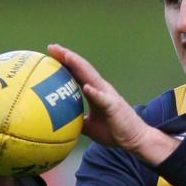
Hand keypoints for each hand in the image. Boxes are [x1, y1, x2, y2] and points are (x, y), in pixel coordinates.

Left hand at [47, 44, 178, 164]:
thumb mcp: (90, 126)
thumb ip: (76, 119)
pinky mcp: (115, 106)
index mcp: (95, 91)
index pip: (78, 72)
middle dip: (68, 56)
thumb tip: (59, 122)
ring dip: (79, 66)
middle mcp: (102, 88)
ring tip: (67, 56)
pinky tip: (86, 88)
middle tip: (53, 47)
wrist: (134, 139)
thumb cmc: (114, 131)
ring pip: (92, 77)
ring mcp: (109, 96)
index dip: (65, 61)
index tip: (51, 53)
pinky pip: (103, 99)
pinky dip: (95, 92)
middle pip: (83, 68)